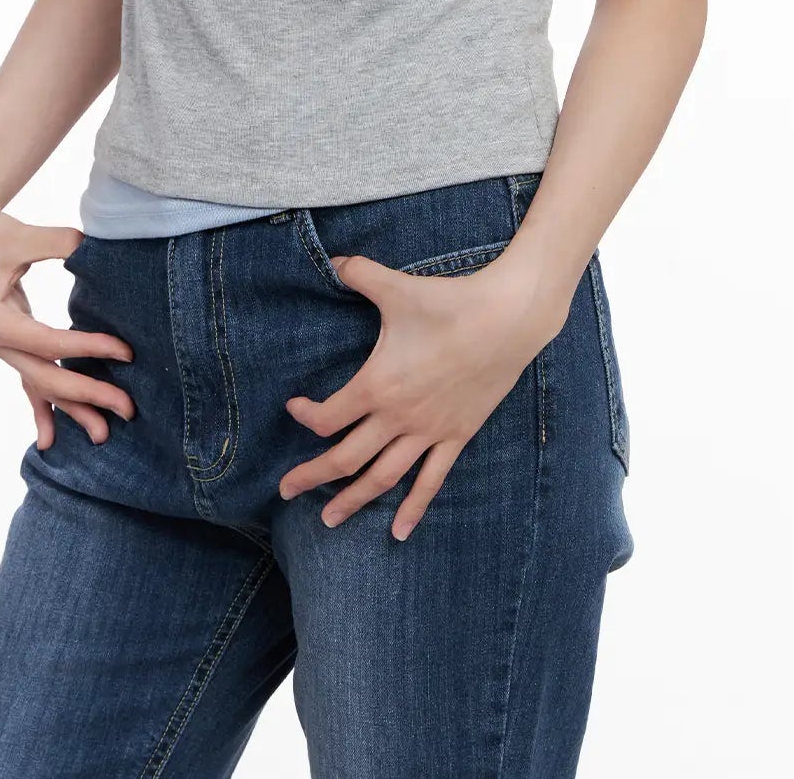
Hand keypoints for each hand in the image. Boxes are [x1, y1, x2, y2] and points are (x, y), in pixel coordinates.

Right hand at [0, 188, 135, 448]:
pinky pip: (27, 378)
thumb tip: (95, 249)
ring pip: (38, 384)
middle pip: (46, 378)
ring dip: (70, 408)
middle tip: (127, 409)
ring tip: (102, 434)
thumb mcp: (20, 235)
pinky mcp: (6, 340)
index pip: (50, 343)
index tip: (126, 352)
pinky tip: (50, 437)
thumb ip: (60, 243)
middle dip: (87, 395)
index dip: (88, 348)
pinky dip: (42, 405)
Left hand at [279, 249, 564, 540]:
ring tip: (330, 521)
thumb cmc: (449, 303)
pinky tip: (399, 533)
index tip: (294, 408)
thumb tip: (333, 260)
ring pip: (383, 478)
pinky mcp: (456, 436)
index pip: (328, 418)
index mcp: (378, 384)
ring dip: (354, 500)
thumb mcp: (396, 287)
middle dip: (313, 477)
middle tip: (286, 491)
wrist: (507, 319)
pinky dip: (413, 508)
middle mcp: (399, 417)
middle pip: (346, 458)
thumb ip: (358, 274)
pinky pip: (431, 481)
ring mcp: (429, 432)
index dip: (306, 417)